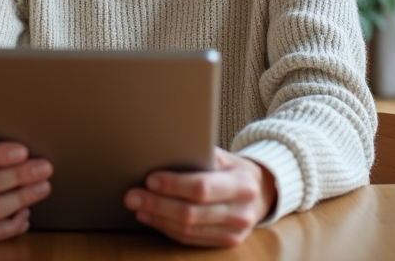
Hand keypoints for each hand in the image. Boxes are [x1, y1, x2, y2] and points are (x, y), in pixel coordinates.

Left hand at [124, 148, 275, 246]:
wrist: (262, 193)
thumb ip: (201, 155)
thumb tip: (165, 151)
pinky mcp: (227, 243)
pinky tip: (151, 218)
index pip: (202, 187)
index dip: (173, 185)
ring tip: (137, 207)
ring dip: (157, 218)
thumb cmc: (235, 170)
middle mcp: (241, 211)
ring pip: (188, 229)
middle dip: (157, 204)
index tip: (150, 179)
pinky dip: (167, 228)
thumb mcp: (226, 156)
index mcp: (242, 184)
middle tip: (132, 196)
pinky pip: (190, 239)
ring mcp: (235, 231)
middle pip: (191, 212)